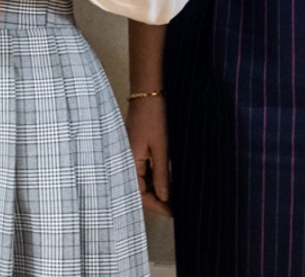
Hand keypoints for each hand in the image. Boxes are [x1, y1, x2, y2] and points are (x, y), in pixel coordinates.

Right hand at [125, 94, 170, 216]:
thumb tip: (165, 197)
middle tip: (177, 206)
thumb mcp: (161, 148)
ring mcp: (131, 154)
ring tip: (176, 193)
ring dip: (157, 187)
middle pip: (140, 189)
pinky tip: (169, 177)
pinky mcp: (136, 148)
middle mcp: (127, 161)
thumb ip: (161, 175)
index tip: (174, 213)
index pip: (140, 194)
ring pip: (143, 179)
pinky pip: (144, 168)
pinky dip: (156, 175)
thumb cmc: (153, 117)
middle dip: (158, 198)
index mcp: (129, 162)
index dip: (157, 205)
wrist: (148, 92)